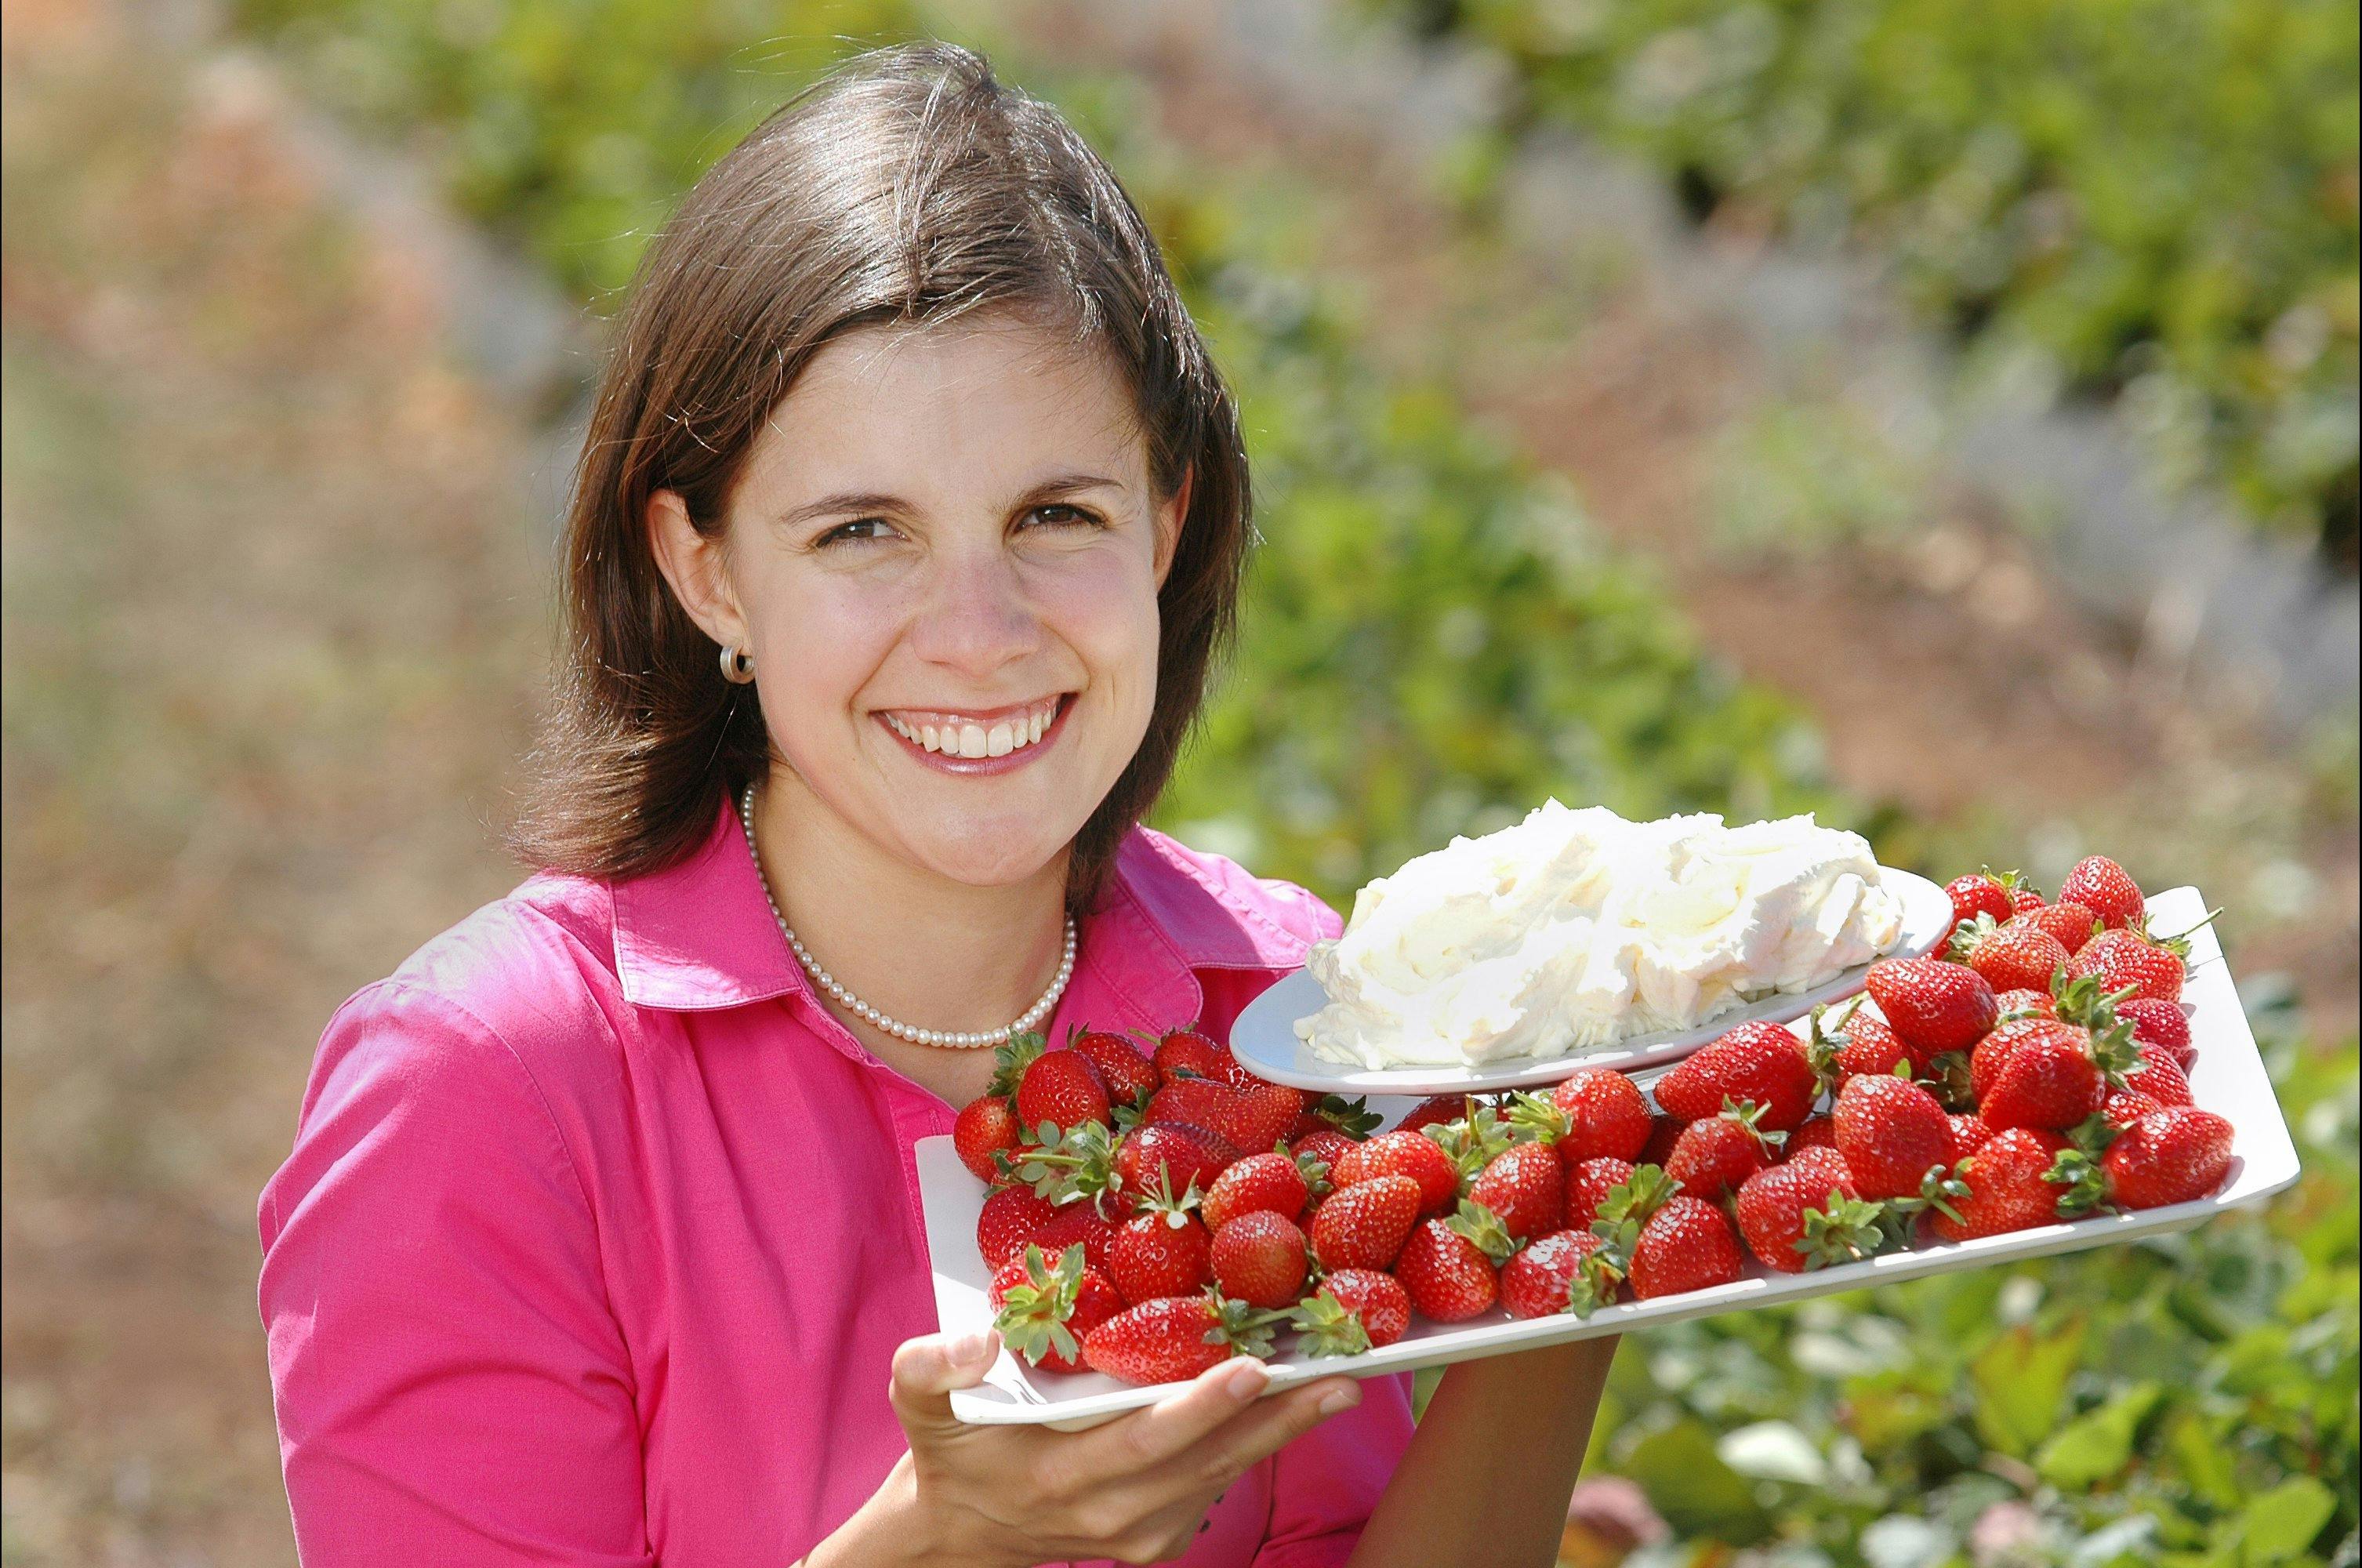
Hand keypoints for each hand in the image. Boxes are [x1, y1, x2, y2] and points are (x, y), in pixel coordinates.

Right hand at [852, 1328, 1362, 1566]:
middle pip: (1209, 1462)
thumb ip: (931, 1365)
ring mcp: (1139, 1534)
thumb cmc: (950, 1448)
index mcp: (1059, 1477)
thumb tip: (981, 1337)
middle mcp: (1109, 1515)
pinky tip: (1290, 1407)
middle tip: (1338, 1375)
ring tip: (1337, 1381)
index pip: (1145, 1441)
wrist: (959, 1530)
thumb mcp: (917, 1401)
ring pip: (1224, 1475)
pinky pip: (1216, 1486)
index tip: (1251, 1367)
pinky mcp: (1158, 1538)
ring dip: (1282, 1431)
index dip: (1201, 1407)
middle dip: (1277, 1418)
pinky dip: (1255, 1447)